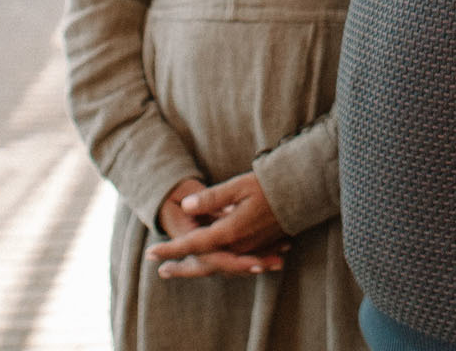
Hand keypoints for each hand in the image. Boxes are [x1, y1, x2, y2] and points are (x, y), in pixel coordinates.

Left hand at [147, 172, 288, 277]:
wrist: (303, 194)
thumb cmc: (270, 186)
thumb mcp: (238, 186)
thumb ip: (211, 198)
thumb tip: (186, 206)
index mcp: (229, 231)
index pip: (193, 244)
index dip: (171, 249)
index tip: (151, 252)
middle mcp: (238, 246)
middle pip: (203, 263)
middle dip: (181, 266)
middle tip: (161, 270)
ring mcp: (250, 250)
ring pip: (218, 266)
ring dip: (197, 268)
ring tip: (180, 270)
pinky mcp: (259, 249)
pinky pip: (234, 263)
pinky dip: (219, 265)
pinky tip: (211, 263)